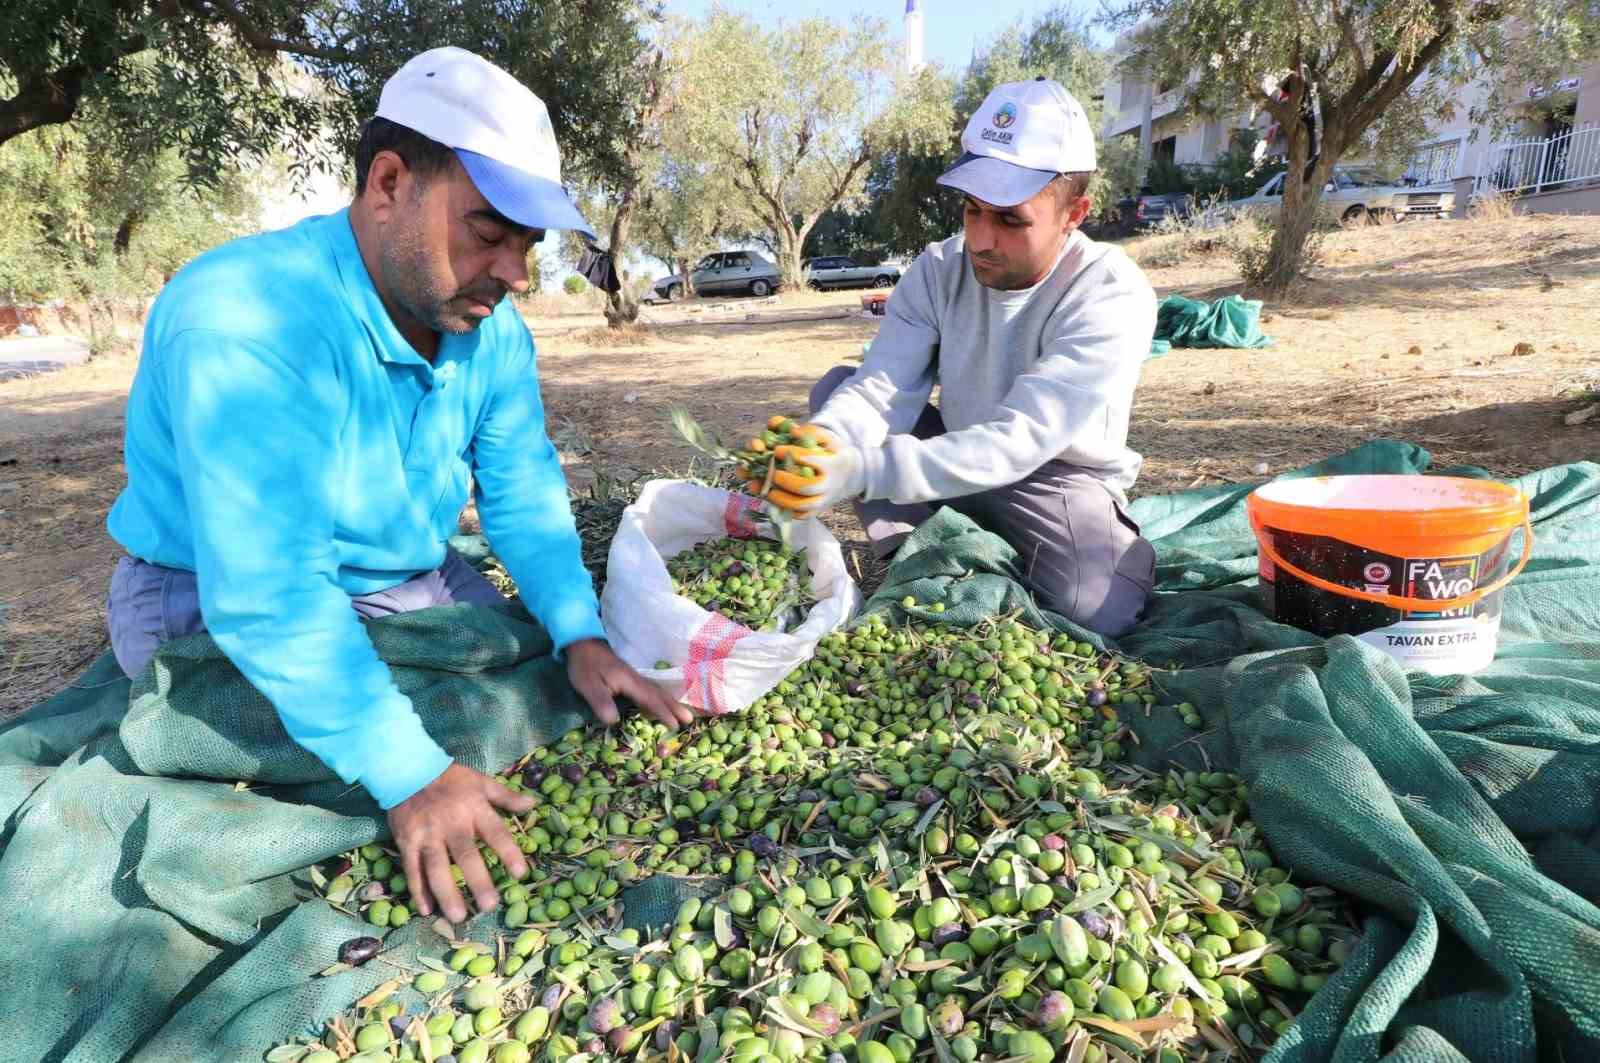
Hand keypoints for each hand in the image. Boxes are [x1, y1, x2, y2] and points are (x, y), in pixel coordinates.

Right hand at [389, 762, 533, 923]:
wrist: (408, 770)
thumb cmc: (450, 779)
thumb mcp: (481, 781)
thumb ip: (506, 796)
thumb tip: (532, 805)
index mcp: (474, 808)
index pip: (496, 833)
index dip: (509, 853)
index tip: (521, 873)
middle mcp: (451, 823)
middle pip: (465, 856)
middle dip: (478, 881)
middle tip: (490, 906)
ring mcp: (427, 834)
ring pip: (436, 868)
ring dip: (447, 893)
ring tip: (458, 916)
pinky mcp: (406, 842)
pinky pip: (412, 869)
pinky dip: (418, 891)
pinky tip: (427, 910)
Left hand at [566, 637, 695, 728]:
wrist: (583, 643)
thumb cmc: (585, 666)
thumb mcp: (588, 685)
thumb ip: (601, 702)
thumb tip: (614, 721)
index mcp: (629, 682)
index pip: (649, 699)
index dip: (662, 712)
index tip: (675, 725)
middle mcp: (636, 679)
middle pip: (659, 694)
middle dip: (674, 706)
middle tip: (689, 719)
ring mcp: (634, 677)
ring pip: (657, 690)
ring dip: (671, 701)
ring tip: (684, 712)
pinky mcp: (630, 677)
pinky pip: (651, 689)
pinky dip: (661, 697)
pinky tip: (663, 701)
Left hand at [764, 426, 865, 516]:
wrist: (849, 473)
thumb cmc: (833, 452)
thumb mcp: (828, 437)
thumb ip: (811, 432)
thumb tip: (794, 432)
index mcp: (833, 464)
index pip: (811, 460)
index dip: (792, 454)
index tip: (777, 449)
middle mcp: (830, 485)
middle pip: (807, 488)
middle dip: (787, 481)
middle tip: (774, 474)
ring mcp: (824, 500)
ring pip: (803, 506)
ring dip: (782, 500)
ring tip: (769, 491)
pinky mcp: (818, 510)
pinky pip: (802, 516)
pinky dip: (786, 510)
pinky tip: (774, 501)